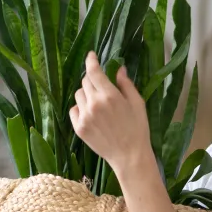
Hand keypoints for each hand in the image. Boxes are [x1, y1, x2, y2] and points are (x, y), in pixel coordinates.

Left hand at [70, 52, 151, 177]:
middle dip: (92, 81)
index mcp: (110, 95)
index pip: (94, 72)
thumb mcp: (137, 103)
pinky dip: (80, 108)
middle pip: (85, 82)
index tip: (91, 55)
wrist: (129, 156)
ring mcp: (84, 116)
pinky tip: (91, 114)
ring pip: (78, 95)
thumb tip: (119, 69)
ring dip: (86, 95)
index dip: (91, 61)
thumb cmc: (138, 128)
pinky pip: (74, 109)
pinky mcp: (79, 128)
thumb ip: (126, 84)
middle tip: (102, 88)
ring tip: (98, 104)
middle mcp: (94, 104)